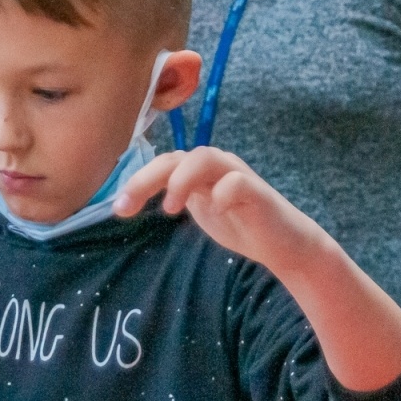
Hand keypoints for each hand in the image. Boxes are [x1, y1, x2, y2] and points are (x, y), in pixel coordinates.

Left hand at [114, 149, 320, 274]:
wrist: (282, 244)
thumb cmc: (238, 223)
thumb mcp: (198, 208)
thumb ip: (174, 195)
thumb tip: (131, 197)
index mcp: (199, 169)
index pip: (163, 163)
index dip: (137, 181)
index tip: (118, 208)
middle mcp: (217, 165)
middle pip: (177, 156)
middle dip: (147, 178)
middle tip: (126, 206)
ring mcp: (238, 176)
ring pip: (205, 157)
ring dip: (181, 179)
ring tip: (170, 207)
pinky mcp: (258, 192)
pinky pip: (237, 182)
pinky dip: (223, 192)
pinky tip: (215, 209)